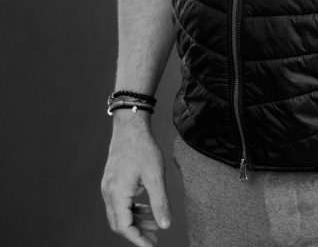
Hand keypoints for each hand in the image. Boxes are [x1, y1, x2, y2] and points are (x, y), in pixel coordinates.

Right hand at [101, 114, 170, 245]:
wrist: (130, 125)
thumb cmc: (142, 147)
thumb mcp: (155, 176)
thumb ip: (160, 202)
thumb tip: (166, 225)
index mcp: (117, 194)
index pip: (124, 227)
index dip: (138, 240)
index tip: (151, 246)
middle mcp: (109, 192)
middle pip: (120, 223)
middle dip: (137, 232)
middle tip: (155, 238)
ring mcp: (109, 186)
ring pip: (120, 213)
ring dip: (136, 220)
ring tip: (155, 224)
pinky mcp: (113, 180)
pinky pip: (121, 202)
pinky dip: (133, 208)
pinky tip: (147, 207)